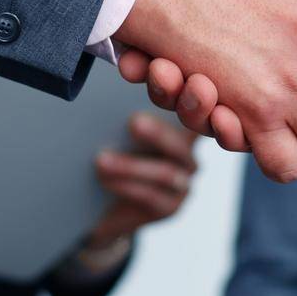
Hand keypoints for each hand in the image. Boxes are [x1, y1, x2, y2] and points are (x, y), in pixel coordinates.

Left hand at [84, 112, 199, 251]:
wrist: (103, 204)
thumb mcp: (120, 132)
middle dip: (157, 133)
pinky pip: (151, 196)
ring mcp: (183, 183)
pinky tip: (105, 180)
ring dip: (129, 165)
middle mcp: (189, 154)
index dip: (191, 103)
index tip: (168, 89)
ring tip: (101, 159)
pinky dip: (125, 186)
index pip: (194, 112)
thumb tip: (111, 99)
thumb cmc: (113, 154)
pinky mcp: (170, 207)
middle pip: (181, 143)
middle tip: (134, 122)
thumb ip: (126, 117)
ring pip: (165, 173)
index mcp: (182, 127)